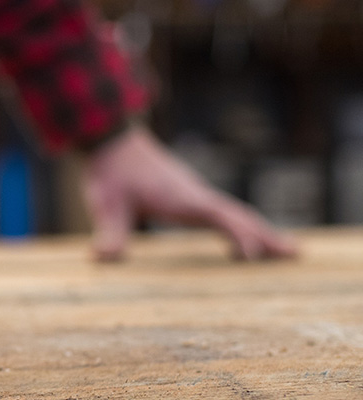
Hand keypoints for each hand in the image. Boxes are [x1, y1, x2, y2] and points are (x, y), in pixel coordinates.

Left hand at [82, 125, 298, 261]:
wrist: (112, 140)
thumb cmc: (111, 171)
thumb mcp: (106, 203)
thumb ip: (109, 232)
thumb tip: (103, 258)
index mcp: (182, 197)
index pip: (219, 216)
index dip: (237, 234)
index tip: (250, 256)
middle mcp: (196, 196)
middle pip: (240, 216)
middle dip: (266, 235)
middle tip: (295, 255)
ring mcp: (195, 196)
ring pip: (236, 214)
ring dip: (260, 231)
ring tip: (287, 251)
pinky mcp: (188, 197)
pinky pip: (222, 214)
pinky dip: (240, 227)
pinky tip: (242, 244)